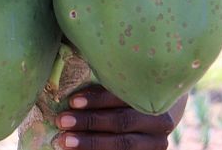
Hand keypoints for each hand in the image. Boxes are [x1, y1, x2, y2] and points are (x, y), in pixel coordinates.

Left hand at [54, 84, 187, 149]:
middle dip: (89, 121)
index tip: (71, 101)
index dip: (97, 99)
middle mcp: (159, 121)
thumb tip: (67, 78)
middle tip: (61, 121)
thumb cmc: (127, 95)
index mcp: (152, 95)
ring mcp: (156, 142)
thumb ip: (105, 82)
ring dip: (90, 142)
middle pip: (121, 122)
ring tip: (64, 140)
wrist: (151, 120)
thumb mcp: (121, 86)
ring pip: (122, 143)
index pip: (122, 97)